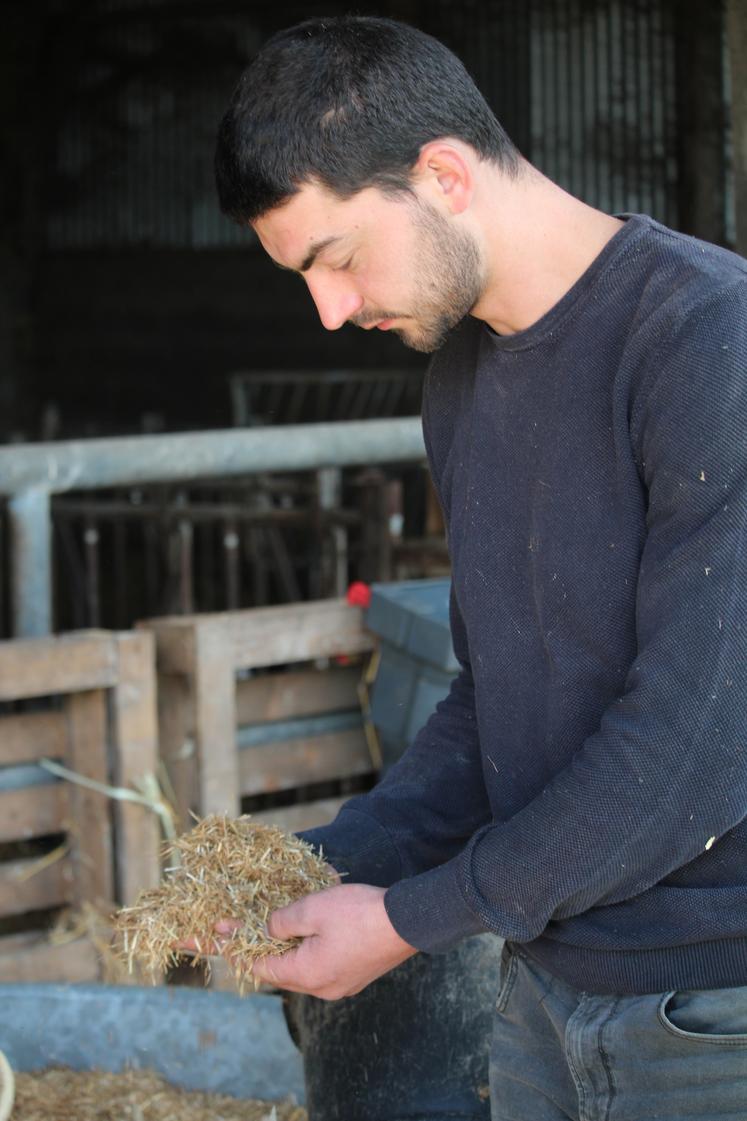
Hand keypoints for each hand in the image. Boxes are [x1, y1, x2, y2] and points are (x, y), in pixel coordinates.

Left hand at [250, 882, 417, 999]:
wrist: (408, 922)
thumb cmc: (359, 914)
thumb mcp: (313, 909)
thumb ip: (283, 921)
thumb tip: (268, 929)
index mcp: (307, 975)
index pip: (262, 968)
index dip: (240, 948)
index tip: (222, 932)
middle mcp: (322, 989)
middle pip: (281, 972)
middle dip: (262, 949)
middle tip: (246, 927)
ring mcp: (342, 985)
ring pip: (303, 969)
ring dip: (289, 949)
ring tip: (278, 926)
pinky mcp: (356, 976)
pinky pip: (323, 966)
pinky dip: (310, 951)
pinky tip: (312, 931)